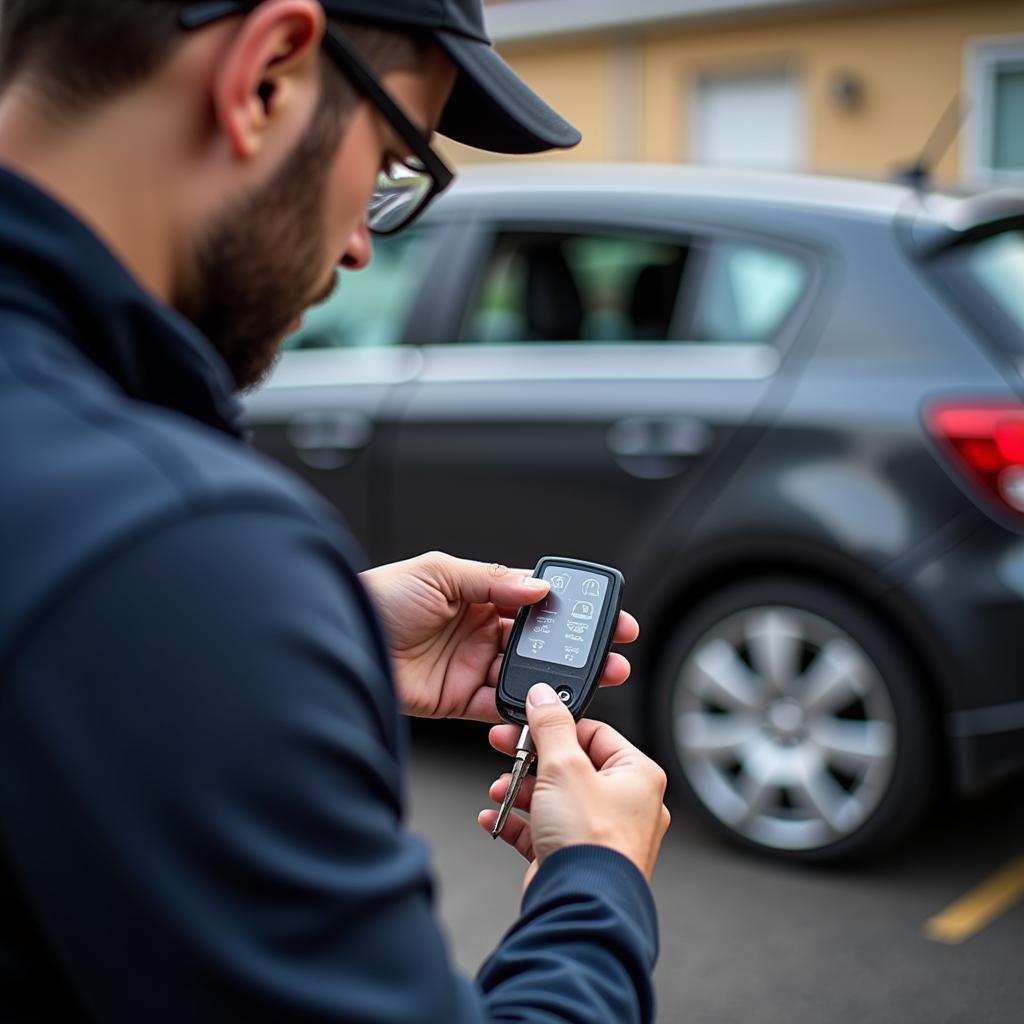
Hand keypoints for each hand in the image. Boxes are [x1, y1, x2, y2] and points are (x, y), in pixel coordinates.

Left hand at [359, 552, 638, 722]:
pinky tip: (543, 706)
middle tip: (612, 654)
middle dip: (579, 648)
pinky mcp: (460, 700)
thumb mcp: (438, 572)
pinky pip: (500, 707)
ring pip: (528, 674)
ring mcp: (472, 665)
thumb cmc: (378, 598)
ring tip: (589, 682)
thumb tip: (537, 588)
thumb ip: (490, 580)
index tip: (604, 614)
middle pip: (541, 641)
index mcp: (479, 593)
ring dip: (559, 680)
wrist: (340, 643)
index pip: (537, 599)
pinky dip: (523, 709)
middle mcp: (481, 630)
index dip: (571, 608)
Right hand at [479, 682, 670, 888]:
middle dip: (531, 760)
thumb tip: (544, 696)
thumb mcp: (565, 766)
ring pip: (555, 798)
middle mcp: (627, 804)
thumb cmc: (590, 842)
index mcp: (637, 775)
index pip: (594, 733)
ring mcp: (602, 834)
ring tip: (500, 789)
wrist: (580, 905)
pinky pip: (544, 830)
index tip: (528, 722)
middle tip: (505, 749)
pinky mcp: (577, 858)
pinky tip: (495, 817)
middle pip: (571, 766)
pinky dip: (519, 822)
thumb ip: (551, 725)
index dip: (557, 726)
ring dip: (521, 791)